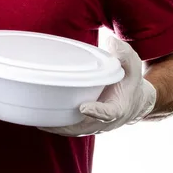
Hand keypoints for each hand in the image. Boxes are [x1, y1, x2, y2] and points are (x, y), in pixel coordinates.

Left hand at [39, 37, 156, 136]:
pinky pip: (70, 128)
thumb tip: (111, 42)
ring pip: (74, 130)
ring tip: (39, 120)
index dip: (96, 112)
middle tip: (48, 117)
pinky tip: (40, 119)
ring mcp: (94, 124)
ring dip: (57, 127)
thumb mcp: (132, 65)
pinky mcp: (86, 124)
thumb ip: (123, 54)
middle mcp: (105, 121)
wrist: (134, 100)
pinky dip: (56, 125)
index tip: (83, 107)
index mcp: (119, 107)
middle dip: (66, 124)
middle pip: (84, 126)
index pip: (108, 112)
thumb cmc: (129, 80)